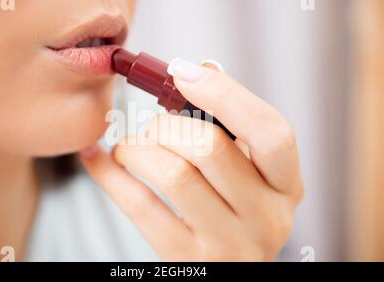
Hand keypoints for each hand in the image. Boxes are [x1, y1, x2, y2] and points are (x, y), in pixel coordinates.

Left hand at [79, 60, 303, 260]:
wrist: (225, 268)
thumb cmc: (231, 207)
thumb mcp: (247, 171)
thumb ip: (231, 124)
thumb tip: (201, 71)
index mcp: (286, 185)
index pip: (271, 132)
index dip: (226, 95)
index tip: (182, 73)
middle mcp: (267, 218)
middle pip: (211, 148)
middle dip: (167, 125)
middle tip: (153, 127)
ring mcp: (228, 244)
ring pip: (175, 176)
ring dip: (139, 148)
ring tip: (131, 148)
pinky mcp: (187, 260)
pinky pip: (140, 206)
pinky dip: (111, 175)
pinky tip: (98, 158)